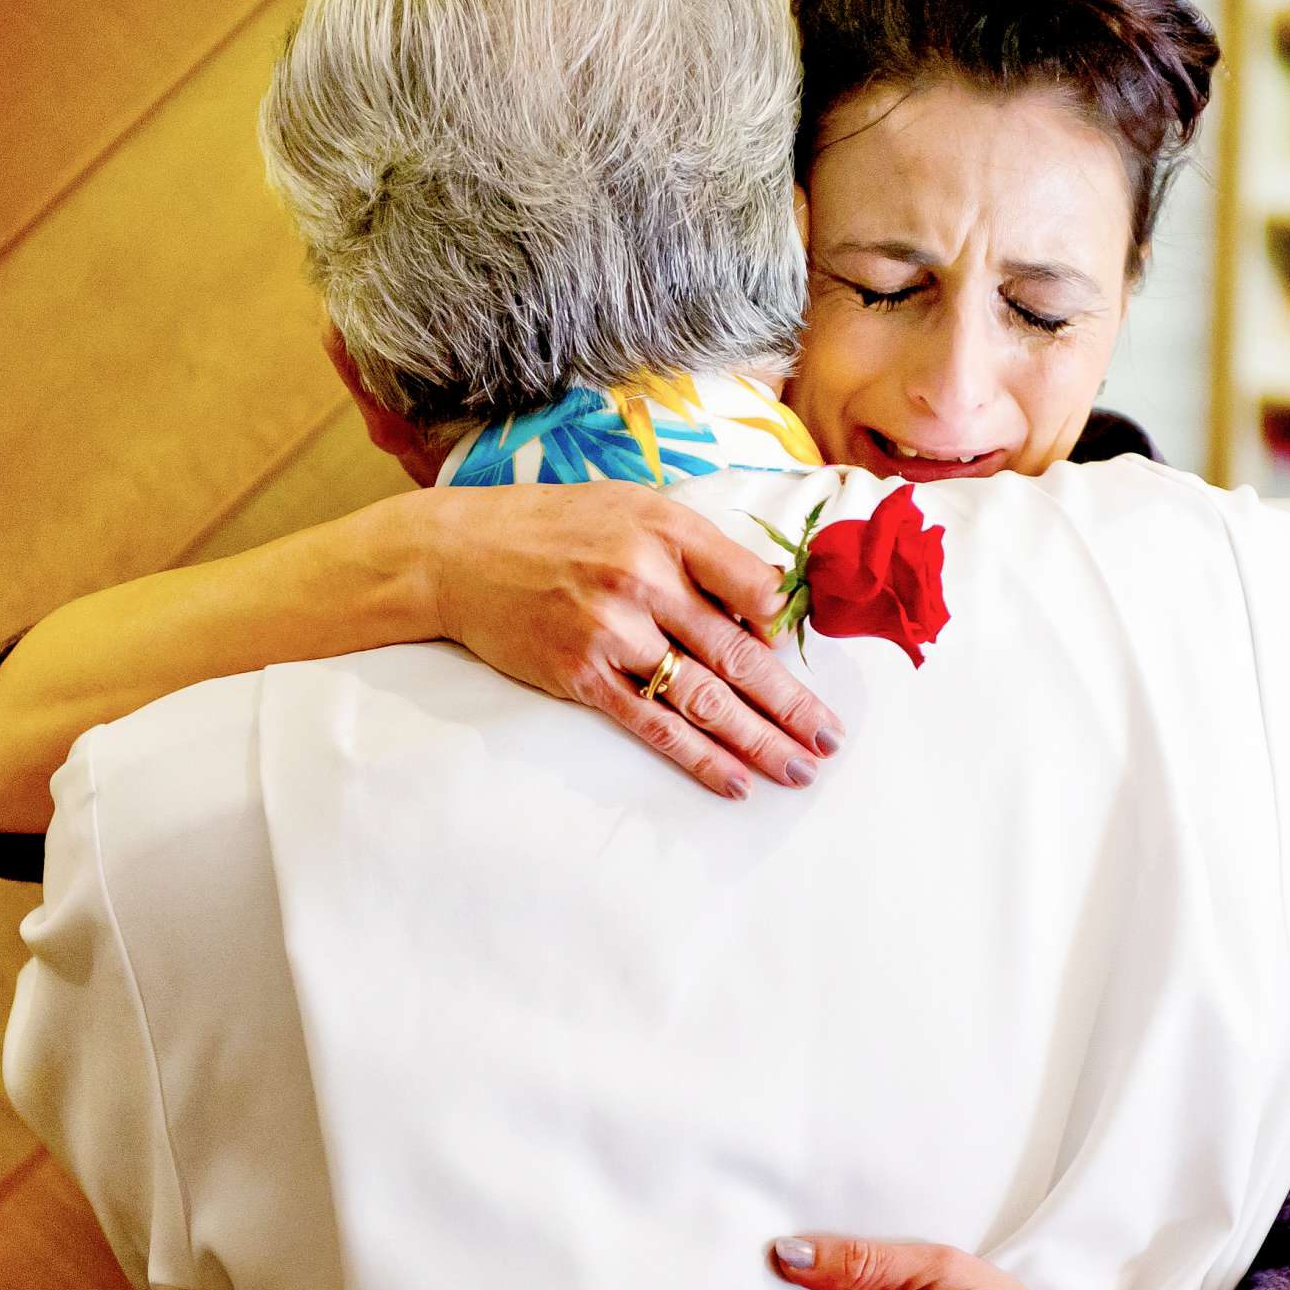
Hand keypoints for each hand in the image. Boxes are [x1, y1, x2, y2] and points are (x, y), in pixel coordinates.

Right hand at [415, 482, 843, 797]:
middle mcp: (644, 580)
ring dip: (760, 740)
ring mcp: (613, 633)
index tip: (797, 658)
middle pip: (739, 655)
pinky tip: (735, 781)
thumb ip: (698, 550)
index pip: (754, 586)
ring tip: (799, 770)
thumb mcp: (632, 508)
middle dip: (793, 704)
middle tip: (832, 740)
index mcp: (667, 531)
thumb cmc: (555, 527)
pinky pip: (654, 726)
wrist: (457, 553)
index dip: (784, 629)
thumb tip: (762, 611)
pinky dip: (699, 758)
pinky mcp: (581, 676)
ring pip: (705, 699)